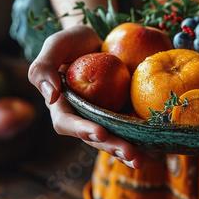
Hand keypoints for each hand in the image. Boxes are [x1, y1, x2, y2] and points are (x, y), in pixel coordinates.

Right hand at [28, 25, 156, 168]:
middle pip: (94, 138)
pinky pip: (130, 130)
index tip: (99, 132)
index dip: (82, 130)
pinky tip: (155, 149)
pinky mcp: (121, 114)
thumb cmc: (74, 41)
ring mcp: (103, 117)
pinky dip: (141, 141)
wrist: (99, 39)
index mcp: (62, 105)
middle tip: (130, 153)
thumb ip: (43, 67)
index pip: (67, 122)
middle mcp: (83, 116)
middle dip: (111, 146)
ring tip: (141, 160)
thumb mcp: (57, 44)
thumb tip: (49, 95)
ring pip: (113, 139)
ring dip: (126, 151)